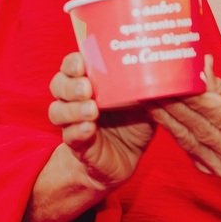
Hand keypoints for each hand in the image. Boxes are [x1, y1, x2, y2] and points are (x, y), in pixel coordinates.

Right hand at [48, 51, 154, 190]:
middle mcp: (75, 100)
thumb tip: (163, 70)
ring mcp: (73, 123)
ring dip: (73, 109)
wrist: (127, 158)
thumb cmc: (133, 123)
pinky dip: (78, 131)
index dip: (72, 63)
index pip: (71, 66)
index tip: (82, 63)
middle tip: (87, 88)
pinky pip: (70, 136)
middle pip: (58, 85)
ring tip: (92, 110)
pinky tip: (89, 128)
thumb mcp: (144, 103)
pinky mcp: (78, 145)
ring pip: (57, 111)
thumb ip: (148, 88)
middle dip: (70, 85)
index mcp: (89, 82)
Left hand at [147, 56, 220, 178]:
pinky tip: (156, 113)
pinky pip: (187, 147)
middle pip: (200, 127)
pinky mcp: (211, 171)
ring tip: (146, 97)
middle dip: (173, 105)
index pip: (220, 114)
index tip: (175, 80)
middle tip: (151, 85)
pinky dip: (172, 128)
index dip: (196, 97)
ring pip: (188, 139)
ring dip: (165, 117)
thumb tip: (200, 65)